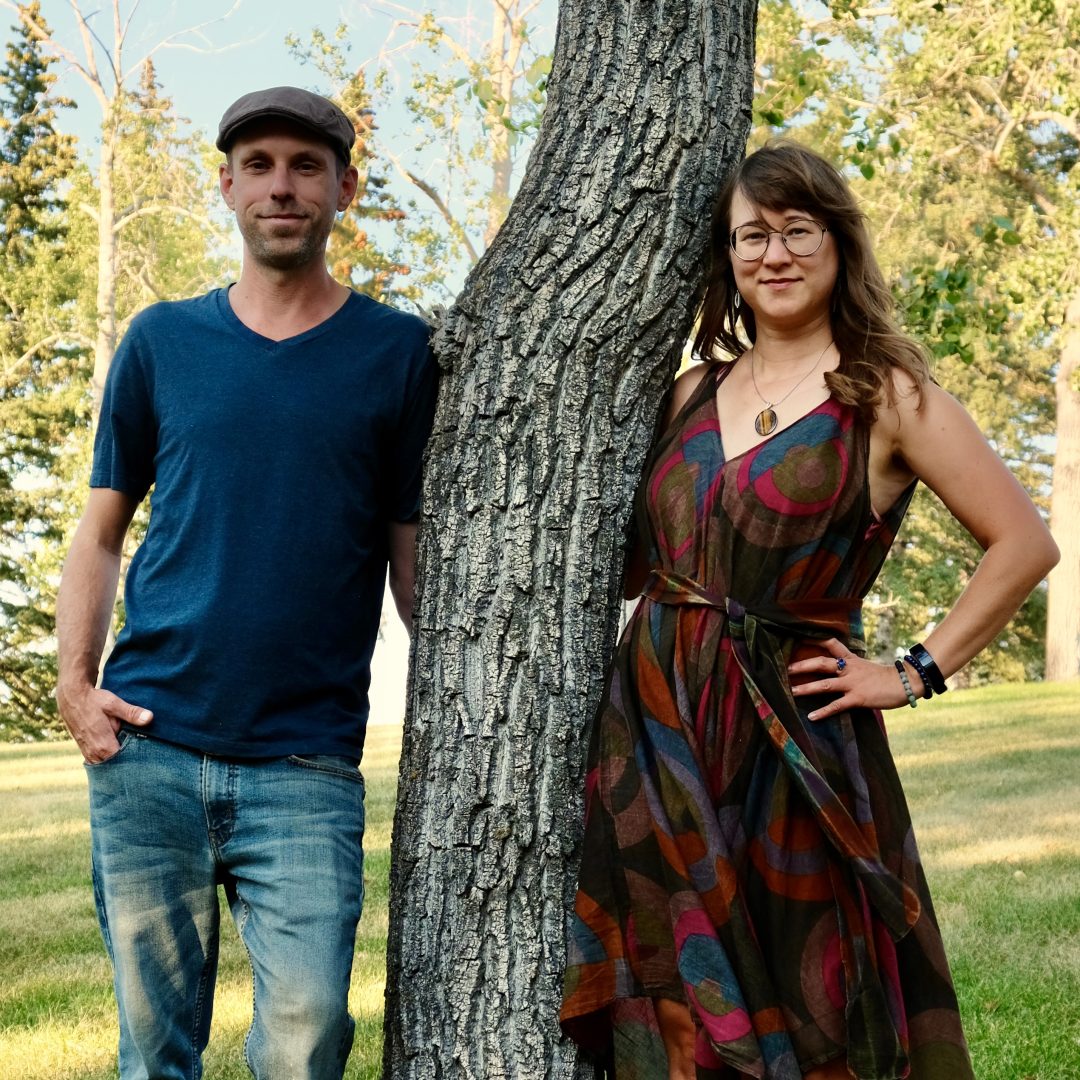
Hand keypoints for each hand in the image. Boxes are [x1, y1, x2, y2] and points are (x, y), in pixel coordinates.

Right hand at [55, 681, 152, 763]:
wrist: (72, 698)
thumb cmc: (94, 700)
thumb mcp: (114, 704)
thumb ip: (132, 713)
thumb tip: (149, 718)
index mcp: (104, 745)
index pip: (124, 763)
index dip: (136, 761)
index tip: (147, 758)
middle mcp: (94, 753)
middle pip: (116, 766)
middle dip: (128, 763)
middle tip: (143, 759)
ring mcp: (88, 753)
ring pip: (107, 765)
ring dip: (118, 761)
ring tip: (132, 756)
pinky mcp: (85, 750)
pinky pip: (99, 761)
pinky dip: (108, 759)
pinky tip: (119, 753)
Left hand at [787, 638, 920, 720]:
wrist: (906, 682)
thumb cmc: (888, 677)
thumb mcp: (868, 667)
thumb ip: (854, 668)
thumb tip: (842, 671)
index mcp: (852, 660)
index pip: (832, 645)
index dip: (816, 641)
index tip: (800, 639)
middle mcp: (850, 669)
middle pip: (822, 663)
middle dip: (803, 665)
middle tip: (788, 669)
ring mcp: (853, 683)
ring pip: (825, 684)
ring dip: (807, 688)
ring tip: (792, 691)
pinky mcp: (858, 698)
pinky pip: (837, 705)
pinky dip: (823, 711)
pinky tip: (812, 717)